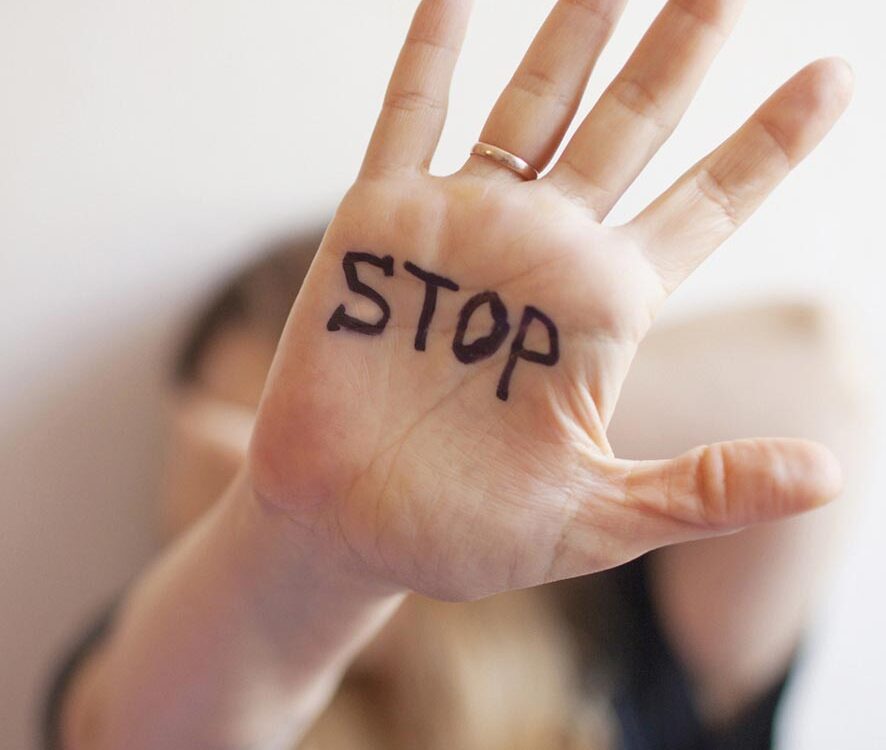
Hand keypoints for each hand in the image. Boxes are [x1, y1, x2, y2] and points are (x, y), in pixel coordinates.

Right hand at [249, 0, 850, 600]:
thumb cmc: (463, 535)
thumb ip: (705, 491)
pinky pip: (410, 118)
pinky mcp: (378, 229)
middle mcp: (542, 252)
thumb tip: (830, 475)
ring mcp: (462, 230)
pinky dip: (429, 52)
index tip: (835, 76)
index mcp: (603, 311)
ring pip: (532, 102)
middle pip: (632, 126)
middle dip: (682, 50)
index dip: (770, 142)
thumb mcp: (596, 520)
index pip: (706, 206)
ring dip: (577, 28)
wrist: (344, 529)